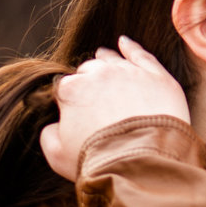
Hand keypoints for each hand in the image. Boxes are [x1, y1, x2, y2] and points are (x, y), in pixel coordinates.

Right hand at [40, 37, 190, 179]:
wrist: (141, 163)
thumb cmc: (99, 161)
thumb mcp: (57, 155)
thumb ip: (49, 135)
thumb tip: (54, 125)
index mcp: (71, 91)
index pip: (66, 89)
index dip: (71, 101)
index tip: (77, 112)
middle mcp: (99, 74)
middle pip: (89, 72)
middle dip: (89, 81)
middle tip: (95, 97)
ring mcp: (129, 73)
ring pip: (113, 60)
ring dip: (106, 60)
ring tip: (103, 59)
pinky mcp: (156, 77)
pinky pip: (141, 55)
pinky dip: (131, 48)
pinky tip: (125, 43)